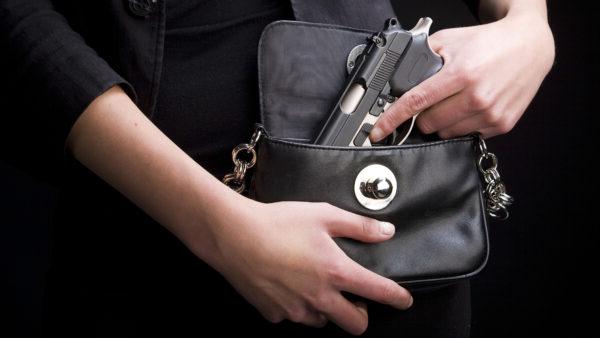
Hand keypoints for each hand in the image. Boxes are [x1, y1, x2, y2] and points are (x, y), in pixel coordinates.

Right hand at [198, 200, 412, 334]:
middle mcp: (320, 298)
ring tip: (314, 286)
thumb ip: (359, 226)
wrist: (233, 236)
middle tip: (354, 299)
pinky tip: (286, 285)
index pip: (378, 292)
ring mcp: (295, 310)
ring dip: (326, 309)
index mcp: (336, 272)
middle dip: (360, 315)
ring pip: (322, 321)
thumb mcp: (323, 214)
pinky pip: (293, 316)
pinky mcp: (274, 314)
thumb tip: (387, 232)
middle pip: (354, 324)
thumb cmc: (279, 222)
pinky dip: (296, 306)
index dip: (397, 298)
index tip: (404, 301)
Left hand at [370, 8, 554, 140]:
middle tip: (434, 99)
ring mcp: (490, 114)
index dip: (392, 119)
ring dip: (443, 122)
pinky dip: (462, 125)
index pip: (416, 102)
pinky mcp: (502, 124)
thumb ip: (423, 58)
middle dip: (424, 114)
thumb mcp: (451, 40)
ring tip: (455, 101)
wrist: (531, 47)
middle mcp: (476, 96)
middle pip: (429, 123)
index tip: (377, 131)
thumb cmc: (489, 43)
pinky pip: (467, 135)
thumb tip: (399, 78)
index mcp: (461, 74)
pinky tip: (471, 107)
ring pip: (446, 133)